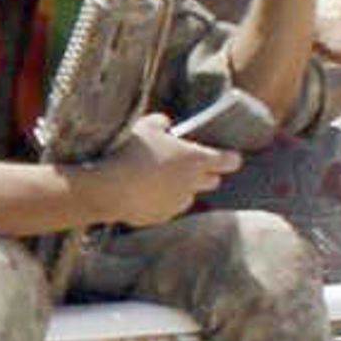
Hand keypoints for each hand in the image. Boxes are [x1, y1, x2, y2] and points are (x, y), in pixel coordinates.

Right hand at [85, 113, 239, 229]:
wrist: (109, 187)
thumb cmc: (132, 151)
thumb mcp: (147, 125)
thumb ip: (161, 123)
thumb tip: (165, 124)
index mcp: (196, 159)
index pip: (229, 161)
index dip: (231, 158)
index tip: (229, 156)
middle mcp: (192, 184)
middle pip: (213, 181)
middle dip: (207, 174)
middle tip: (190, 165)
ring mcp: (177, 204)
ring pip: (188, 197)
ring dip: (182, 189)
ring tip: (160, 180)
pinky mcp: (160, 217)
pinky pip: (167, 209)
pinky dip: (160, 202)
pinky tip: (142, 193)